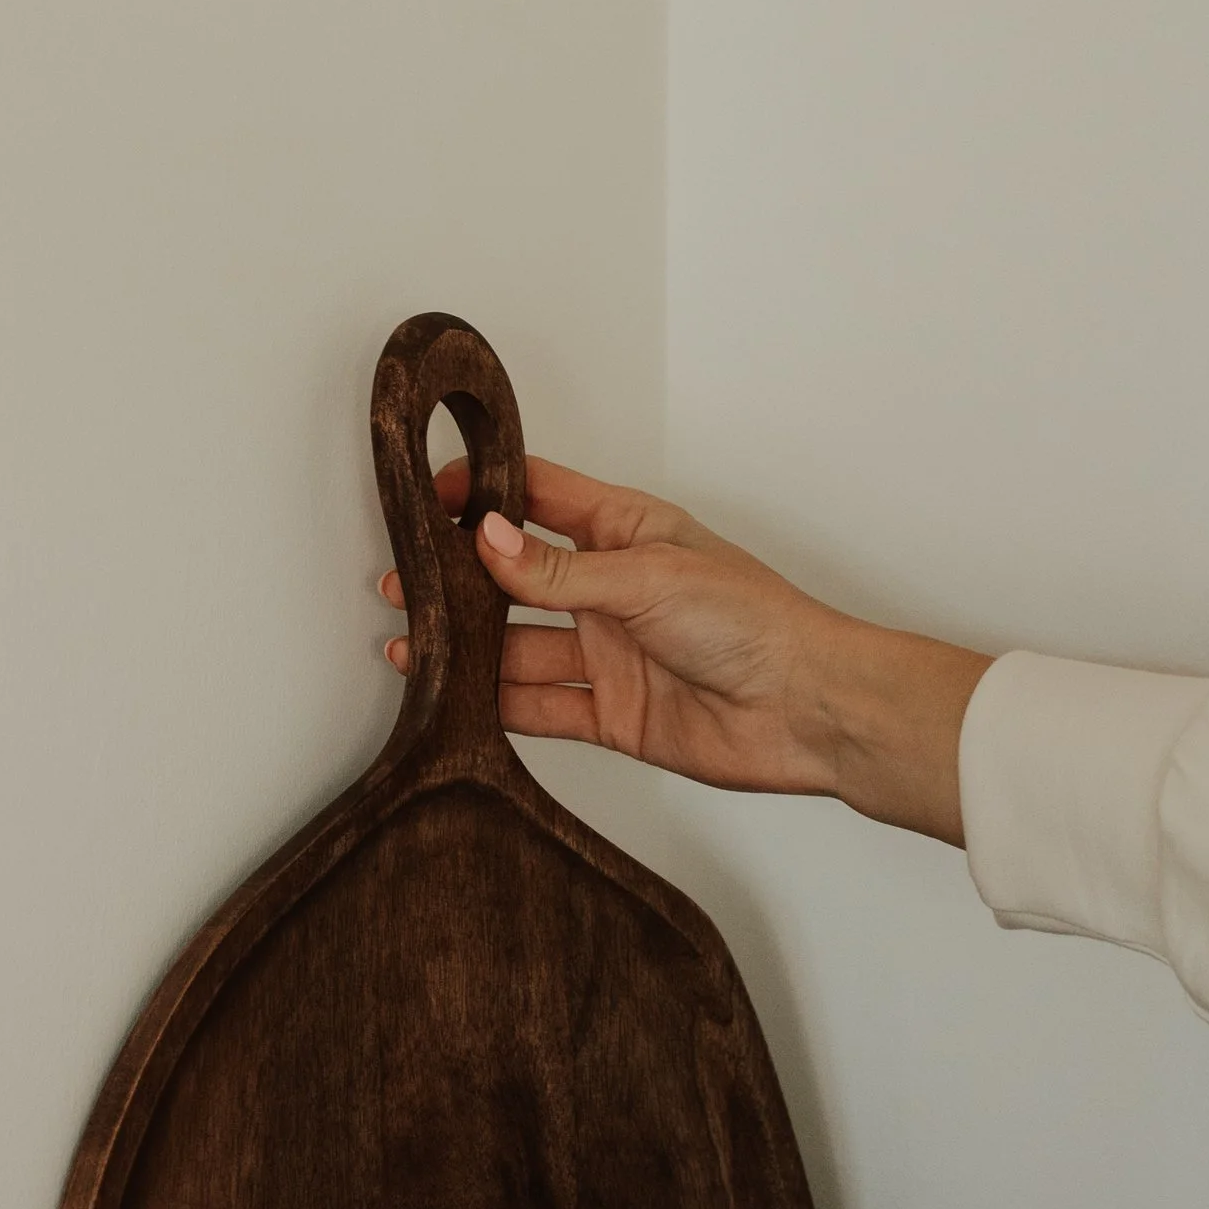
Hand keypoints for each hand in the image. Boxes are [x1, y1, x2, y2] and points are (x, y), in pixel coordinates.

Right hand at [379, 457, 987, 844]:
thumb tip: (485, 538)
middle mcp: (611, 590)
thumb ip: (557, 571)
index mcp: (626, 533)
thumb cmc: (755, 622)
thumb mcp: (645, 578)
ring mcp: (608, 653)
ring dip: (466, 647)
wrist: (807, 709)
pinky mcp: (611, 714)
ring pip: (517, 646)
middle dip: (457, 579)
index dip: (483, 493)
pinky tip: (451, 698)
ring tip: (409, 642)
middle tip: (402, 581)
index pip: (539, 498)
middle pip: (515, 578)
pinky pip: (538, 706)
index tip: (429, 498)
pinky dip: (494, 704)